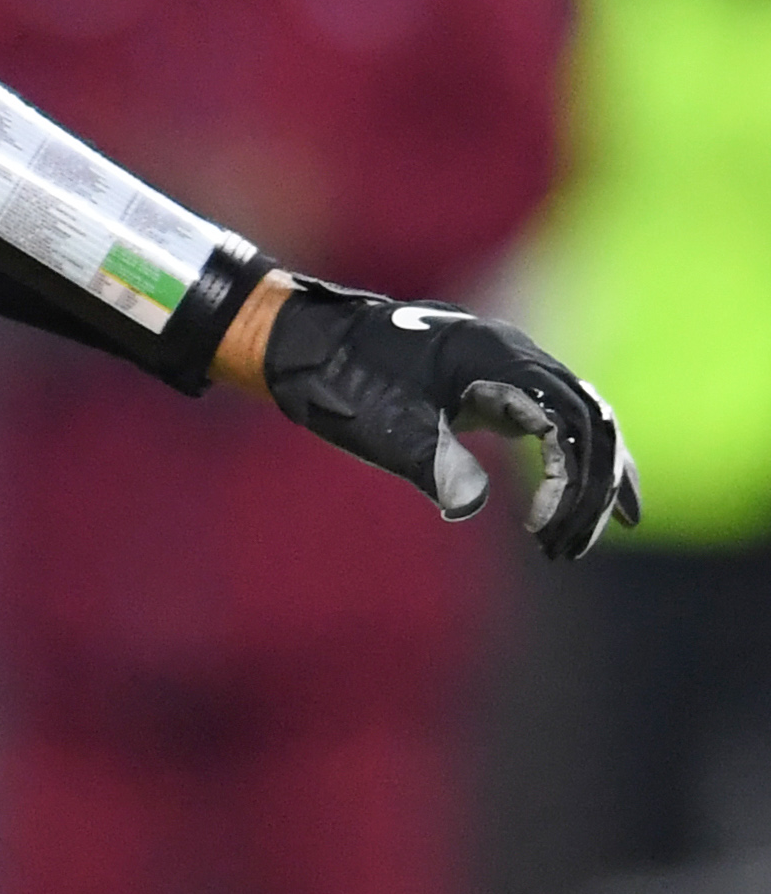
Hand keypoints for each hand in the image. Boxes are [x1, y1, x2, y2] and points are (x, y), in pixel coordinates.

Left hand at [260, 278, 640, 560]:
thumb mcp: (385, 424)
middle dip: (590, 490)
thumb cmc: (340, 379)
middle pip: (590, 423)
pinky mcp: (496, 384)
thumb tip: (468, 506)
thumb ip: (432, 461)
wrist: (303, 343)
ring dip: (588, 479)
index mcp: (495, 356)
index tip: (538, 530)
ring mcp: (508, 365)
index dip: (566, 482)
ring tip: (578, 541)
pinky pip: (558, 420)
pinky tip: (587, 502)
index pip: (565, 424)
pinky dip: (576, 460)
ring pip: (581, 422)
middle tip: (567, 550)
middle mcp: (514, 353)